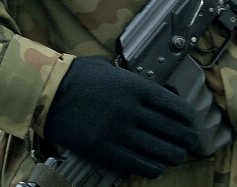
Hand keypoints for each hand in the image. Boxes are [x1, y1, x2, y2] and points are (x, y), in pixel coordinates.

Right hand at [42, 56, 197, 177]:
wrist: (45, 92)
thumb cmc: (76, 77)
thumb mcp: (109, 69)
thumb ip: (134, 82)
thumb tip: (156, 95)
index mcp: (135, 86)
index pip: (178, 108)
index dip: (190, 121)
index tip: (192, 125)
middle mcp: (131, 110)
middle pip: (176, 133)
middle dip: (188, 141)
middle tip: (189, 144)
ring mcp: (118, 132)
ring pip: (164, 152)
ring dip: (174, 156)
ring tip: (173, 156)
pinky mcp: (106, 151)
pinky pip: (143, 166)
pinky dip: (155, 168)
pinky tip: (155, 164)